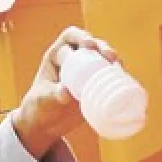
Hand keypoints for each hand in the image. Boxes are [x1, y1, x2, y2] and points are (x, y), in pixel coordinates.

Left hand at [12, 27, 116, 159]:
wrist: (45, 125)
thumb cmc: (39, 107)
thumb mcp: (42, 100)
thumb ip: (52, 95)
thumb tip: (66, 92)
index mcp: (56, 55)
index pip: (70, 38)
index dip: (81, 36)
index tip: (89, 45)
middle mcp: (72, 59)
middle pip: (91, 45)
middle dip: (102, 46)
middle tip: (109, 57)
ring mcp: (85, 71)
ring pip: (102, 58)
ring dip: (112, 59)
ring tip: (118, 66)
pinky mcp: (94, 85)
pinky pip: (108, 76)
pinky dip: (115, 75)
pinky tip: (122, 78)